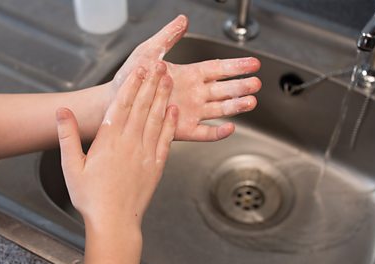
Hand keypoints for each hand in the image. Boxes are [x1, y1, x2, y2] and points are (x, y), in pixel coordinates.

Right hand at [56, 62, 176, 263]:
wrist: (114, 222)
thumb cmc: (90, 197)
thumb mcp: (70, 166)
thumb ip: (67, 136)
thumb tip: (62, 112)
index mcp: (109, 141)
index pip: (122, 105)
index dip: (132, 85)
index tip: (138, 69)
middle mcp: (130, 143)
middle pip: (143, 107)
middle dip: (151, 83)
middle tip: (159, 65)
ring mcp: (146, 154)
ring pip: (157, 119)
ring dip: (163, 97)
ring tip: (168, 80)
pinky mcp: (157, 166)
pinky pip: (166, 140)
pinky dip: (171, 124)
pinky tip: (174, 111)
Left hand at [113, 15, 260, 141]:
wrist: (118, 101)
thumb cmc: (131, 77)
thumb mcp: (149, 51)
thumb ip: (168, 37)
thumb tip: (183, 20)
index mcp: (189, 75)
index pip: (218, 69)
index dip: (236, 66)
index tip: (253, 63)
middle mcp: (194, 94)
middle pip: (224, 89)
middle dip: (241, 86)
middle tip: (257, 83)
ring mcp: (191, 112)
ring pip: (220, 109)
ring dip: (236, 106)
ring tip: (251, 102)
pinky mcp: (183, 129)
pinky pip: (205, 133)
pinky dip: (218, 132)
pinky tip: (230, 127)